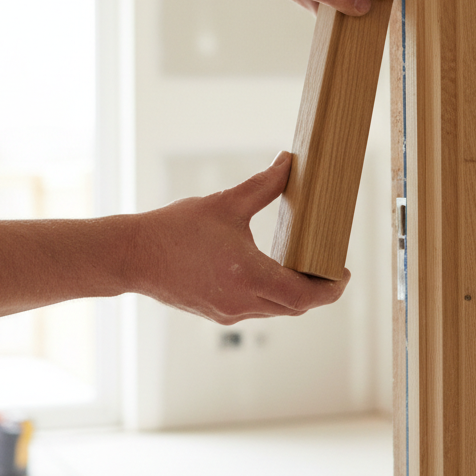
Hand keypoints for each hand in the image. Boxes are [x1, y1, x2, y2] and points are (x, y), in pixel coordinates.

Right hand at [130, 152, 348, 324]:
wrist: (133, 257)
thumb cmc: (175, 229)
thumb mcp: (224, 203)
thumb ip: (263, 185)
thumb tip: (290, 161)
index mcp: (248, 275)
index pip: (305, 296)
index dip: (331, 289)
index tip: (343, 273)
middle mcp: (242, 301)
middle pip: (296, 307)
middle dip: (317, 291)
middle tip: (329, 268)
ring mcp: (229, 312)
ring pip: (277, 311)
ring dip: (295, 294)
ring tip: (304, 268)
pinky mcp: (217, 314)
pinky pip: (257, 309)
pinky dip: (271, 296)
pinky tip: (271, 274)